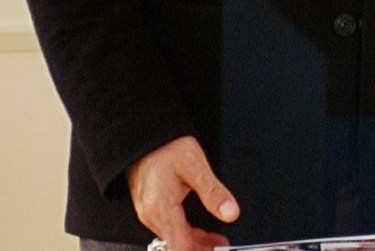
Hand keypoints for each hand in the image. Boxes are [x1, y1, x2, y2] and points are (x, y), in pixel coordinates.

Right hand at [125, 136, 239, 250]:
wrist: (144, 136)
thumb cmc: (166, 147)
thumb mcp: (196, 166)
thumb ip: (213, 192)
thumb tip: (230, 212)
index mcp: (161, 208)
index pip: (179, 246)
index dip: (199, 250)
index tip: (216, 248)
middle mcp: (150, 214)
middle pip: (176, 244)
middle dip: (199, 247)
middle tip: (221, 244)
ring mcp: (147, 211)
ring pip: (171, 236)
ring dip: (193, 240)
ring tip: (215, 240)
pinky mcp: (148, 206)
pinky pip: (167, 226)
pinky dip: (184, 231)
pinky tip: (197, 230)